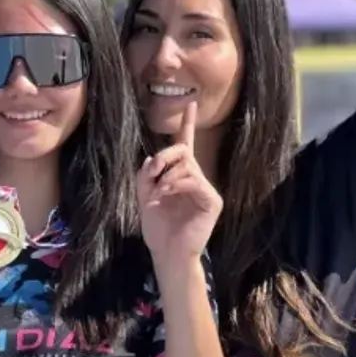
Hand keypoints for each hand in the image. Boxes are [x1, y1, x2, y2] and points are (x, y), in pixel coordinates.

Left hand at [137, 101, 222, 262]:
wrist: (168, 253)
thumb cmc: (157, 227)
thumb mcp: (143, 196)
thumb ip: (146, 174)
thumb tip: (154, 157)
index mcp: (180, 176)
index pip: (186, 145)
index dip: (188, 124)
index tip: (192, 103)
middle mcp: (196, 178)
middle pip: (183, 150)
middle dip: (164, 156)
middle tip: (152, 172)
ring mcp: (205, 190)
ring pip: (187, 164)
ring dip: (166, 175)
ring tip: (158, 193)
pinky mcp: (212, 201)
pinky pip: (194, 180)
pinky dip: (175, 185)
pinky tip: (165, 195)